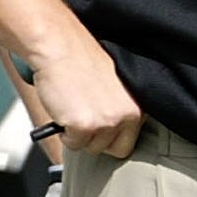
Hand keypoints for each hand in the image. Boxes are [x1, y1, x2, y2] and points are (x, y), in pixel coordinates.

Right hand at [19, 30, 140, 157]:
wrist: (59, 47)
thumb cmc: (80, 59)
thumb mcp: (114, 86)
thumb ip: (119, 108)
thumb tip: (112, 131)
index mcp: (138, 104)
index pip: (130, 141)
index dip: (111, 137)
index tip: (101, 131)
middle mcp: (127, 115)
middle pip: (113, 150)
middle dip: (96, 140)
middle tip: (84, 119)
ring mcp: (107, 122)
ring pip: (91, 148)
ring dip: (79, 135)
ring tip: (73, 108)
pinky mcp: (85, 126)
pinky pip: (72, 144)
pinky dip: (64, 132)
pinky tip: (64, 109)